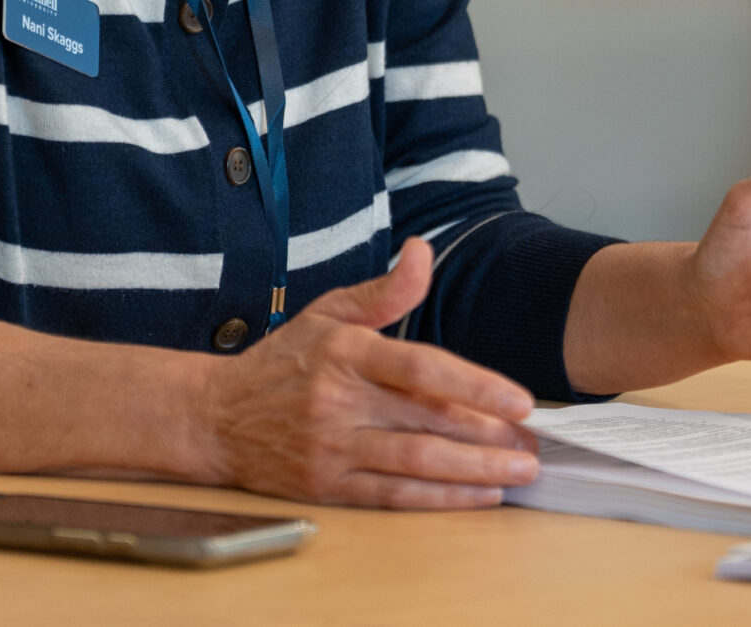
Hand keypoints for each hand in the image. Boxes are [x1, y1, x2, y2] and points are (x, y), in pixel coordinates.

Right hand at [196, 237, 540, 508]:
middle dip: (490, 436)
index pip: (421, 368)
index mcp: (345, 352)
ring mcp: (332, 448)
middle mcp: (338, 401)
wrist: (216, 418)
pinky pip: (394, 496)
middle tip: (534, 445)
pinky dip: (441, 499)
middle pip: (427, 421)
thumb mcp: (327, 312)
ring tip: (519, 473)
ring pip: (416, 463)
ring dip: (475, 472)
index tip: (519, 402)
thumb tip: (422, 252)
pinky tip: (479, 496)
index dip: (475, 386)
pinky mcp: (327, 487)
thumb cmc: (282, 362)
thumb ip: (384, 290)